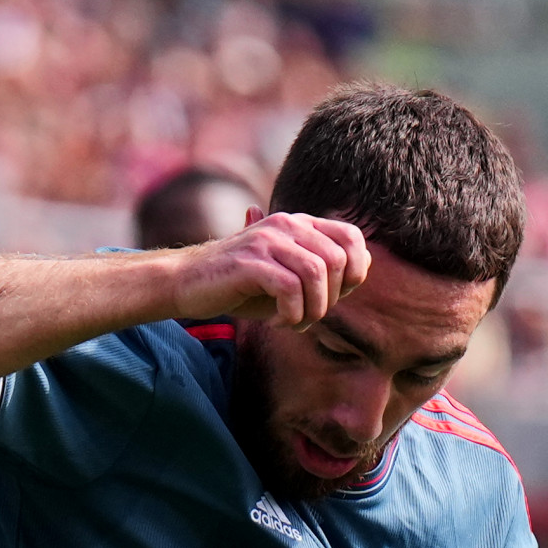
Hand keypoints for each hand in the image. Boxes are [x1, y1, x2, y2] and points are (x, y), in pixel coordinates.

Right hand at [170, 213, 370, 330]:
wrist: (187, 283)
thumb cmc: (241, 287)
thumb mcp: (287, 277)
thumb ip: (323, 272)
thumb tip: (361, 269)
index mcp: (299, 224)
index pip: (352, 238)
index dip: (354, 273)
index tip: (332, 297)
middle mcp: (286, 224)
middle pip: (338, 261)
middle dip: (330, 300)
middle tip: (307, 316)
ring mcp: (267, 240)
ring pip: (317, 273)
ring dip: (313, 310)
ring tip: (295, 322)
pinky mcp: (250, 262)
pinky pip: (290, 288)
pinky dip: (292, 314)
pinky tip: (278, 323)